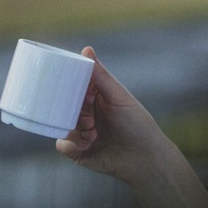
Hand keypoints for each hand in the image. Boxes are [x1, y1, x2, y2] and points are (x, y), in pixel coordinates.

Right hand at [55, 47, 166, 183]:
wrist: (145, 158)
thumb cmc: (137, 124)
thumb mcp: (118, 97)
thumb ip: (100, 76)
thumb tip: (86, 49)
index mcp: (94, 99)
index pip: (73, 88)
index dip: (73, 90)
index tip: (87, 96)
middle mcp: (85, 115)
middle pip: (65, 108)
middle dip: (76, 112)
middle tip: (90, 118)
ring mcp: (80, 134)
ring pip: (62, 126)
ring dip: (75, 129)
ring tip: (92, 133)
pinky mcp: (78, 152)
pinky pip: (62, 146)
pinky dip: (70, 144)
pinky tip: (86, 144)